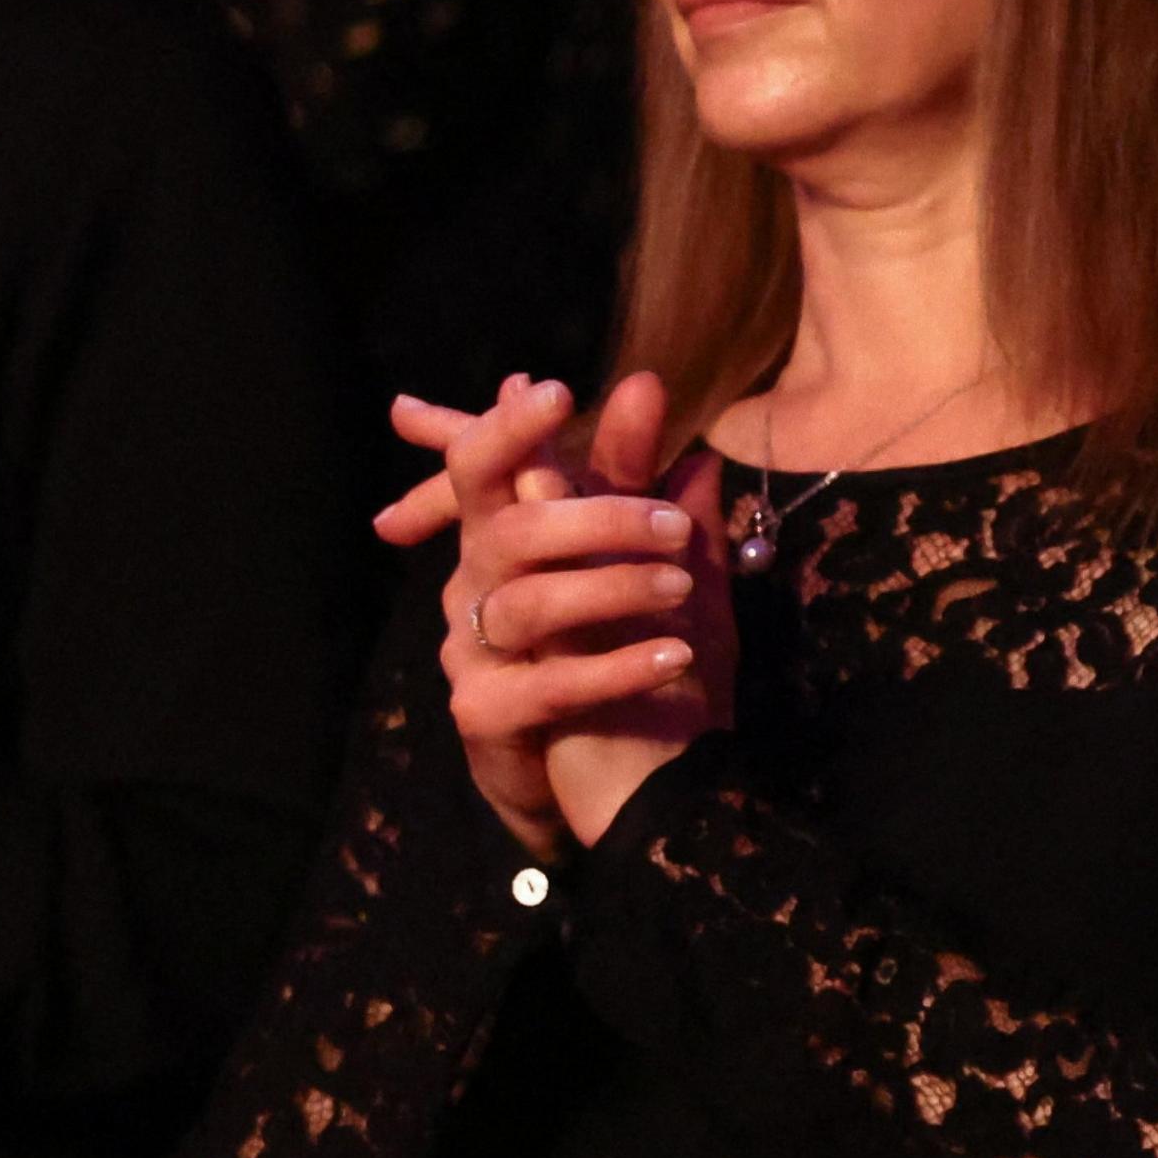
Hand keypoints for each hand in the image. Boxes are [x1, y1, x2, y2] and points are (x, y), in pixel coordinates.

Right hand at [415, 376, 731, 857]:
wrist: (615, 772)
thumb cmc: (627, 646)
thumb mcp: (646, 553)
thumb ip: (634, 473)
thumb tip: (643, 385)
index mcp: (506, 535)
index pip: (482, 466)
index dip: (506, 428)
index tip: (547, 388)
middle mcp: (476, 586)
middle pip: (506, 529)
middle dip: (596, 518)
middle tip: (677, 528)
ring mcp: (473, 652)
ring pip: (526, 605)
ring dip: (613, 590)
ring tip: (684, 589)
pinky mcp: (487, 715)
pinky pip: (548, 686)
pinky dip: (617, 669)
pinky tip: (676, 659)